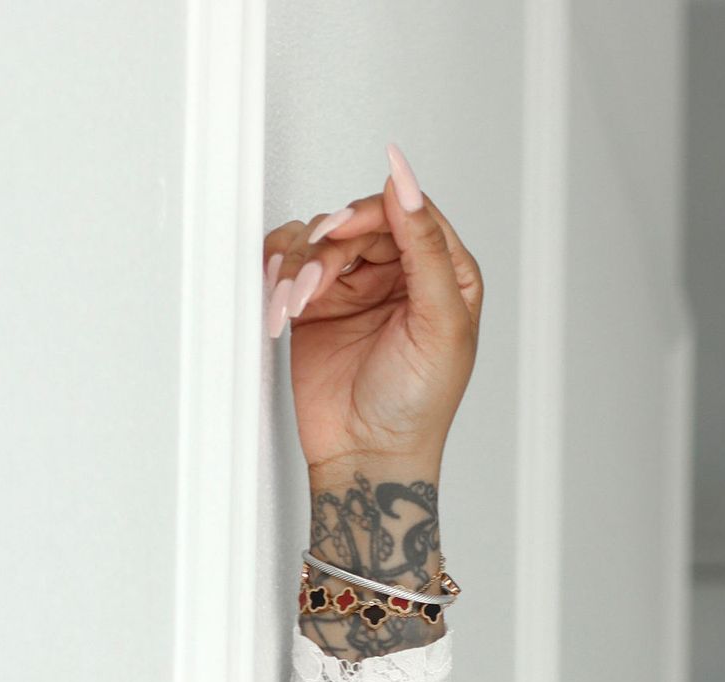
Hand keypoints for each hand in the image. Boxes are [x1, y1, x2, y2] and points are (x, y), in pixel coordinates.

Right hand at [263, 147, 481, 480]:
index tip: (345, 228)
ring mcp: (357, 286)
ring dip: (301, 267)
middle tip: (316, 280)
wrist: (367, 456)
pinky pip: (291, 262)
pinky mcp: (318, 304)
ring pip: (320, 238)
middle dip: (330, 247)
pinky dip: (280, 276)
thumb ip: (426, 248)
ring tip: (298, 306)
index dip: (373, 214)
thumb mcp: (439, 323)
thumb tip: (404, 181)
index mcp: (444, 273)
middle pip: (358, 221)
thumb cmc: (416, 407)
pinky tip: (284, 305)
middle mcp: (400, 274)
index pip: (407, 212)